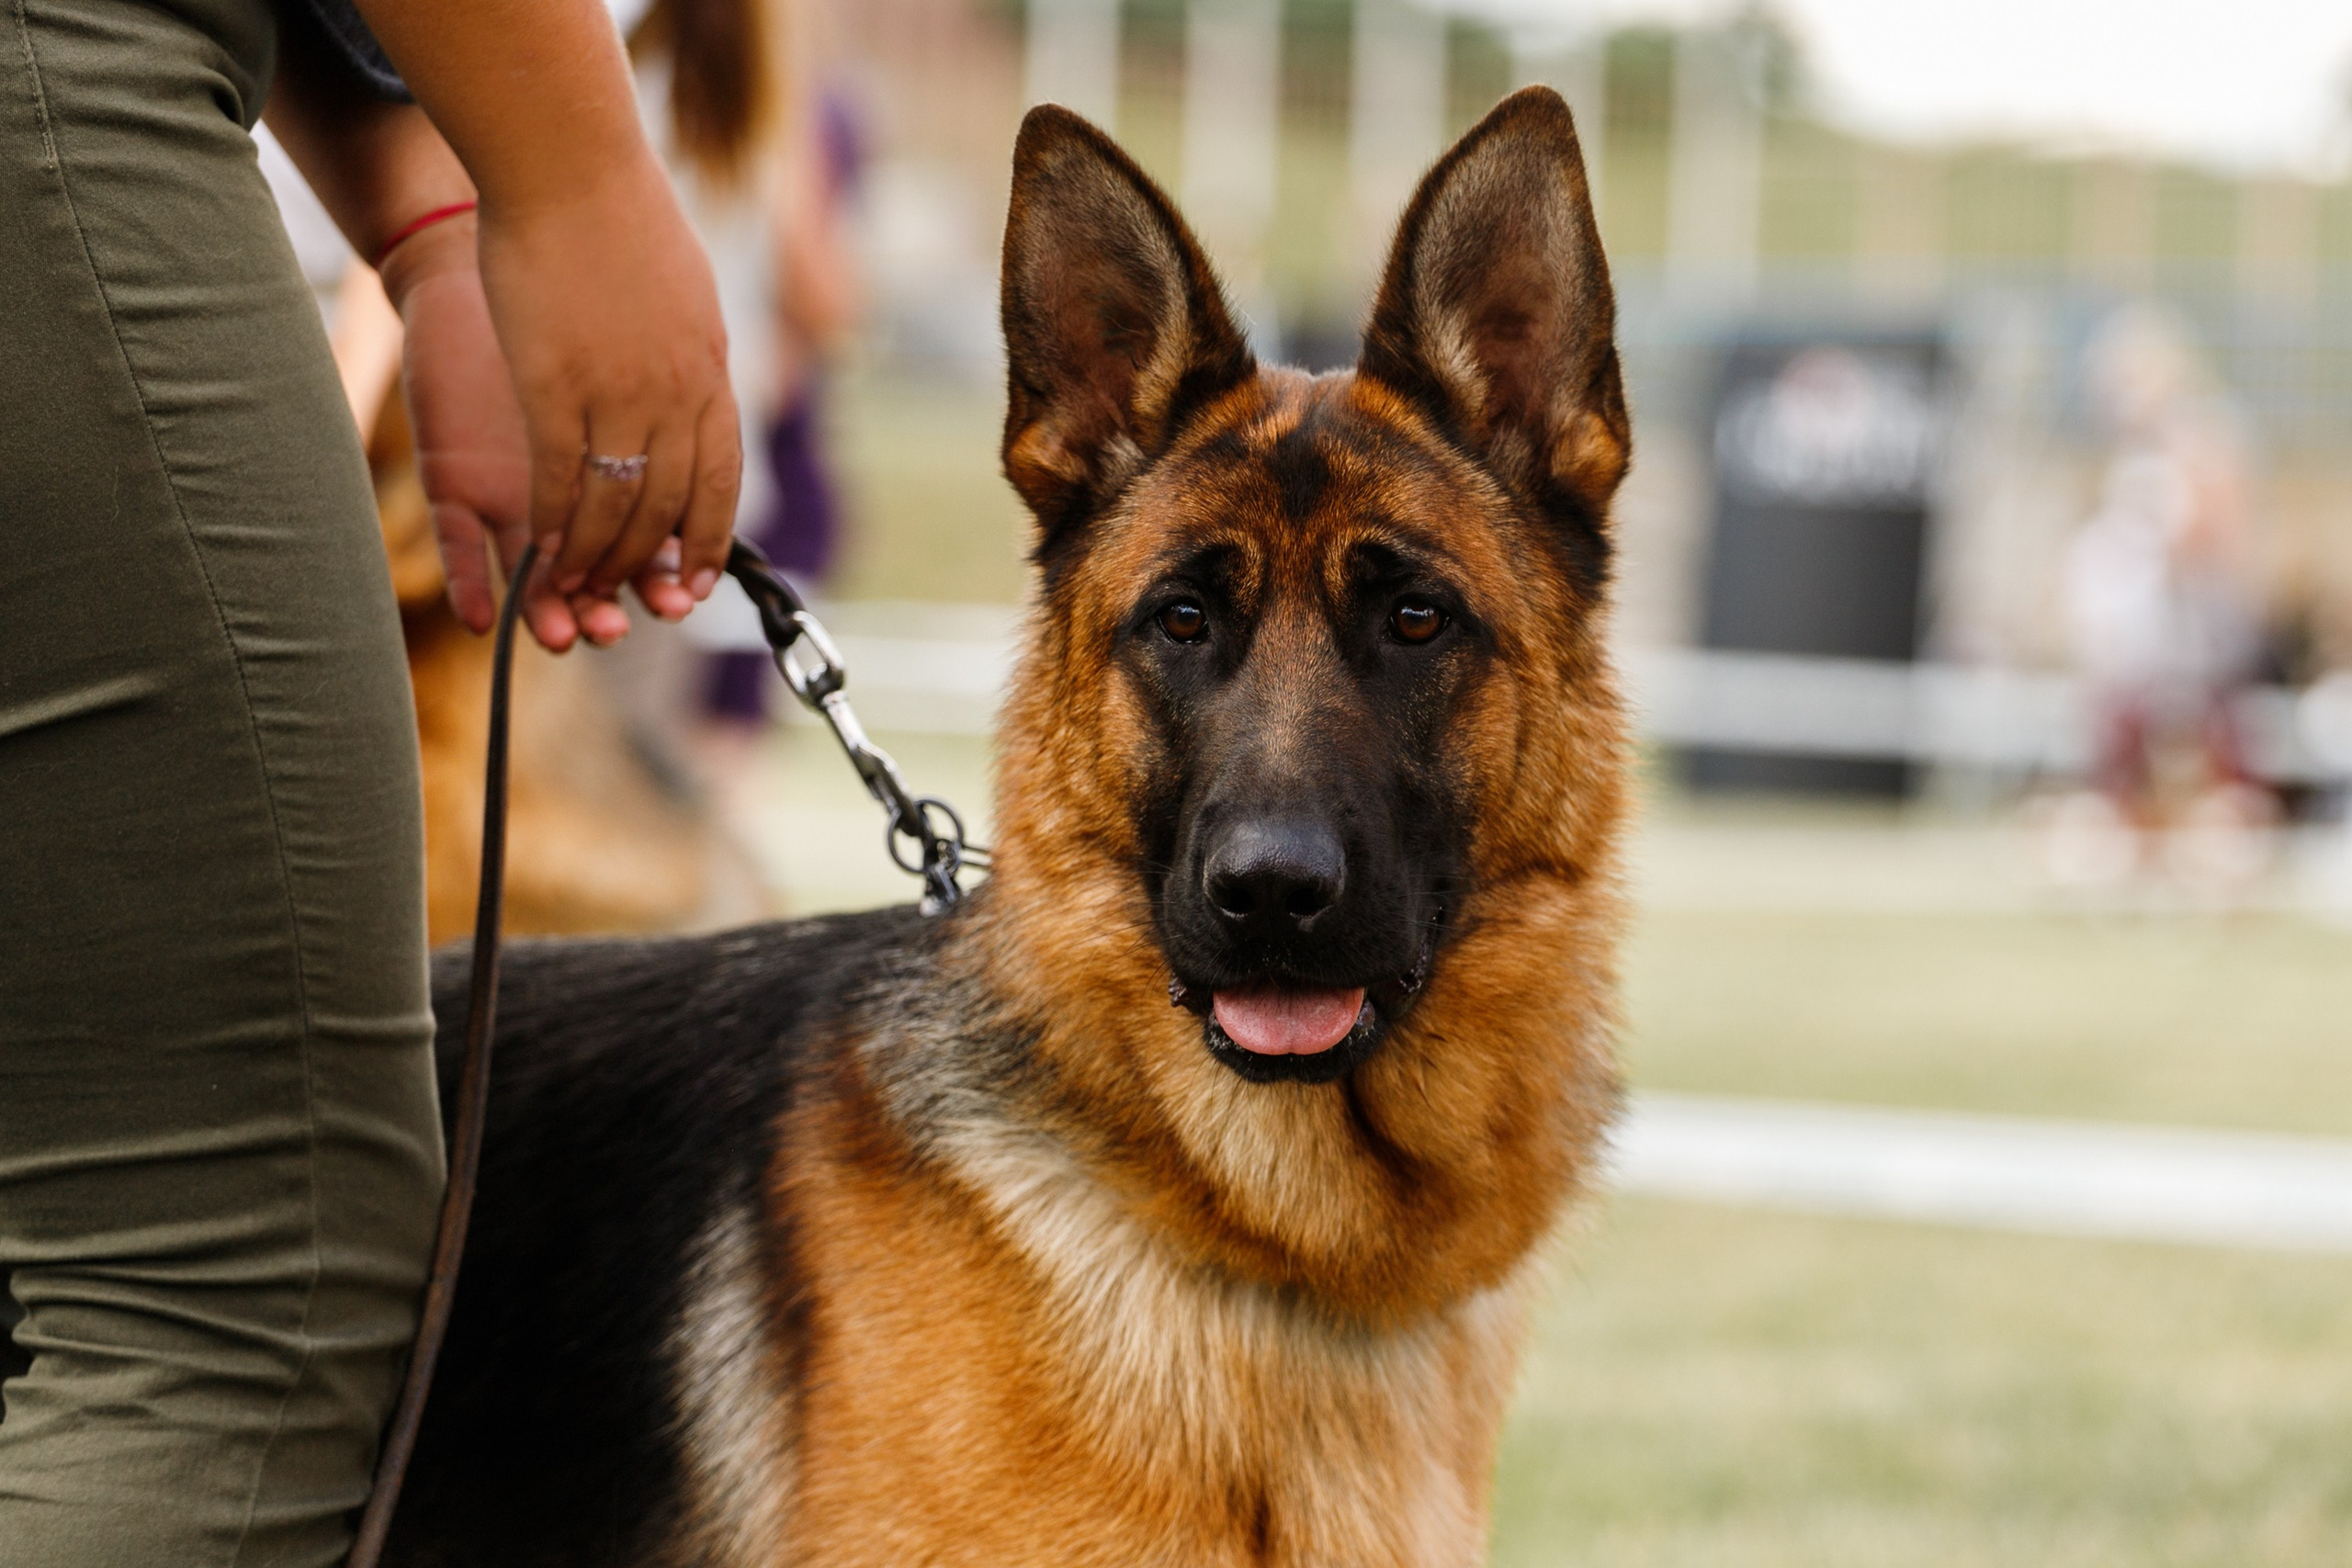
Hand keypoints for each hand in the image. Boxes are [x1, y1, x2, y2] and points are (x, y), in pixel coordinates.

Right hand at [381, 215, 697, 648]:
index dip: (706, 538)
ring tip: (579, 593)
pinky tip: (544, 552)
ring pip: (618, 505)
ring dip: (598, 559)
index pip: (719, 477)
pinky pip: (564, 479)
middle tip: (628, 605)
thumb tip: (703, 383)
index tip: (694, 583)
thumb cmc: (615, 216)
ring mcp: (619, 394)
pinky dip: (557, 525)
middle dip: (648, 565)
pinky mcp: (556, 389)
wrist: (567, 165)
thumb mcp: (682, 293)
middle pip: (669, 504)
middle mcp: (675, 393)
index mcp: (708, 371)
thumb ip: (692, 351)